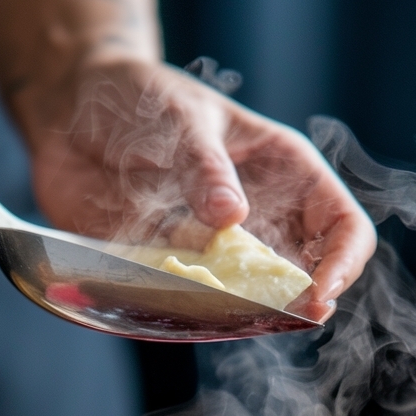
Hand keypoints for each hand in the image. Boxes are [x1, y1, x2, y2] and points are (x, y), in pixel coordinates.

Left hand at [29, 61, 376, 320]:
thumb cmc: (142, 97)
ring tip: (228, 318)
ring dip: (244, 317)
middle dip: (298, 304)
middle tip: (278, 318)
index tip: (318, 293)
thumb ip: (203, 165)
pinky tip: (181, 312)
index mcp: (287, 172)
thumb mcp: (180, 116)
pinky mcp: (175, 270)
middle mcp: (262, 219)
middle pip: (306, 277)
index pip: (343, 226)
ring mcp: (219, 251)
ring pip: (252, 302)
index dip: (342, 263)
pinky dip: (193, 316)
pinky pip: (195, 306)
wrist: (72, 111)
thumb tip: (231, 216)